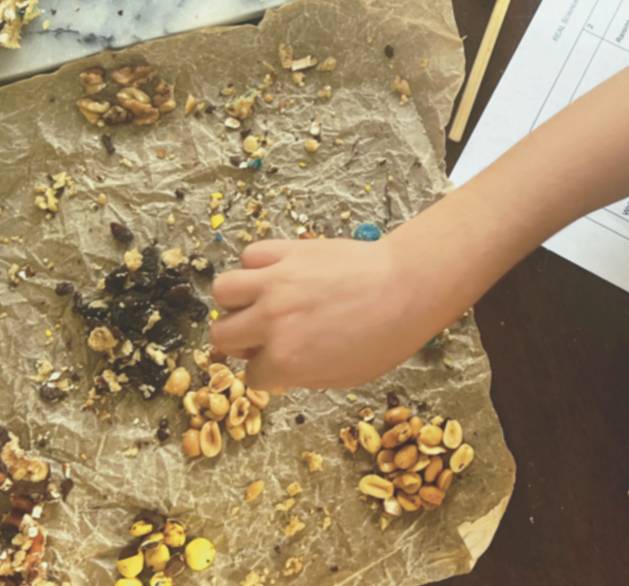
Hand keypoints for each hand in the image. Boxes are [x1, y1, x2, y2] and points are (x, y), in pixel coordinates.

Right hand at [210, 236, 448, 389]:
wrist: (406, 287)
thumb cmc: (386, 335)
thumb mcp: (344, 376)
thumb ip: (301, 374)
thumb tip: (280, 368)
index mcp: (286, 360)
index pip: (251, 374)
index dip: (265, 371)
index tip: (276, 364)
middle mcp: (272, 320)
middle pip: (222, 335)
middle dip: (238, 341)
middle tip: (259, 335)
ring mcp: (275, 282)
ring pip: (223, 290)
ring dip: (236, 300)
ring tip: (257, 301)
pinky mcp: (286, 251)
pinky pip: (251, 254)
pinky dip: (256, 265)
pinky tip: (274, 273)